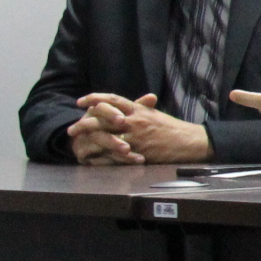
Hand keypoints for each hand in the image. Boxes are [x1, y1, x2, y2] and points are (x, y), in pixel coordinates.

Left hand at [67, 92, 210, 164]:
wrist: (189, 142)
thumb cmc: (173, 128)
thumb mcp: (155, 113)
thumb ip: (142, 107)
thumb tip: (135, 102)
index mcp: (138, 109)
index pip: (112, 99)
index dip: (94, 99)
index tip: (80, 102)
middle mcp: (134, 121)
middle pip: (102, 119)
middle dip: (84, 124)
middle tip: (71, 129)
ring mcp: (135, 137)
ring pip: (106, 138)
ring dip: (89, 143)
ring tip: (78, 147)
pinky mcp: (138, 153)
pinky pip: (115, 156)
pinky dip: (102, 159)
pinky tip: (93, 161)